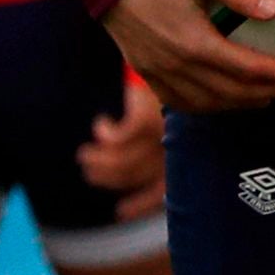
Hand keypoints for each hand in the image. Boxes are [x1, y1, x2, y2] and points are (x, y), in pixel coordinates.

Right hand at [78, 72, 167, 218]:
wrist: (180, 62)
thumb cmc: (175, 95)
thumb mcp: (171, 125)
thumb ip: (159, 148)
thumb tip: (141, 181)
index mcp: (187, 154)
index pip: (164, 190)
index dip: (142, 204)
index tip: (121, 213)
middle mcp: (179, 147)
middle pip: (137, 175)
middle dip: (109, 177)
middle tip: (89, 169)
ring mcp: (166, 132)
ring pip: (124, 161)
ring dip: (99, 161)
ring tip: (87, 155)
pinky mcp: (150, 116)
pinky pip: (119, 138)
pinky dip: (106, 135)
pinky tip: (102, 126)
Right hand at [97, 0, 274, 113]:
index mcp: (194, 43)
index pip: (246, 68)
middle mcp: (176, 64)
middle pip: (230, 91)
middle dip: (266, 91)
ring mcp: (157, 71)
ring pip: (205, 102)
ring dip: (238, 103)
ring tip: (264, 98)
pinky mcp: (144, 69)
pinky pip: (178, 100)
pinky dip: (205, 106)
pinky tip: (219, 101)